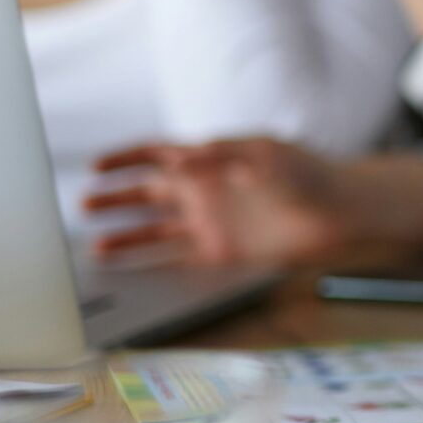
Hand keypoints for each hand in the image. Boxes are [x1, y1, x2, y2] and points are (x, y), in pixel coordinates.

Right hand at [84, 138, 358, 266]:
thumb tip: (180, 154)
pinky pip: (177, 258)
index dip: (125, 158)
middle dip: (113, 198)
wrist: (339, 214)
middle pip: (146, 193)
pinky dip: (152, 263)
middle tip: (83, 204)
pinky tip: (129, 270)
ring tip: (95, 246)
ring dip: (125, 236)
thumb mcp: (264, 152)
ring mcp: (210, 224)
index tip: (96, 165)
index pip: (157, 155)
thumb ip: (220, 153)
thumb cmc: (307, 174)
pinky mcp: (221, 253)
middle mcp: (204, 192)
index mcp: (209, 160)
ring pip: (155, 230)